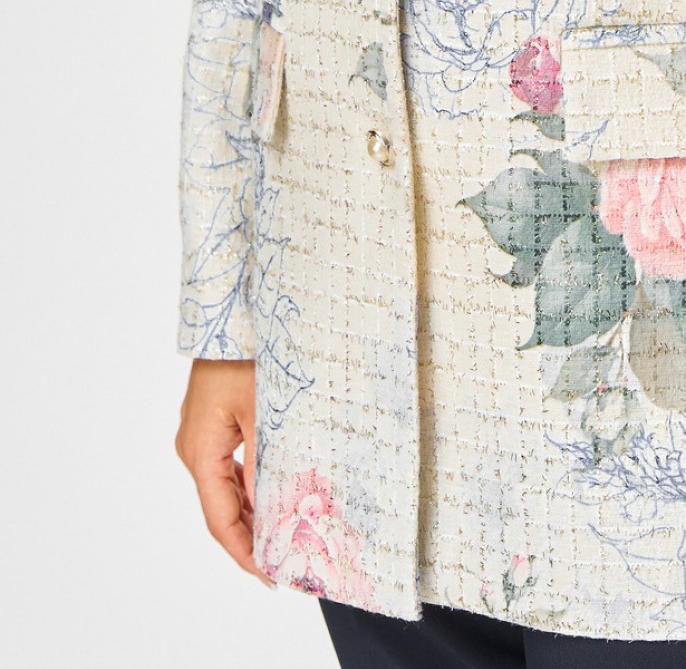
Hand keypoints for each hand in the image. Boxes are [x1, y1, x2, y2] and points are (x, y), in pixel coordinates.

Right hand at [176, 358, 272, 584]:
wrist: (230, 314)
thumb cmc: (244, 356)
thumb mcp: (262, 412)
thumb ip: (266, 464)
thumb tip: (275, 511)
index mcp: (200, 452)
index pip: (221, 520)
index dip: (245, 553)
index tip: (271, 576)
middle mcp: (195, 450)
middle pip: (222, 510)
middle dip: (253, 538)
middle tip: (286, 561)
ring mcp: (202, 438)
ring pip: (227, 491)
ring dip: (254, 514)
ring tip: (285, 537)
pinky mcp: (214, 426)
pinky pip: (231, 469)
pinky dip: (252, 488)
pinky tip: (275, 497)